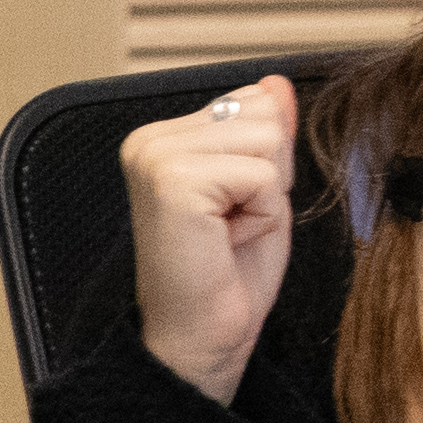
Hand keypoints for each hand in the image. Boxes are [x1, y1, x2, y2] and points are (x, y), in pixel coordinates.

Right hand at [123, 75, 302, 407]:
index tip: (231, 210)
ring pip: (267, 141)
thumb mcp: (260, 191)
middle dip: (268, 175)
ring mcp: (155, 157)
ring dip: (266, 196)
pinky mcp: (172, 181)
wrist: (201, 339)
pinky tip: (226, 241)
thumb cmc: (226, 276)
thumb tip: (275, 82)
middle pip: (263, 116)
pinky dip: (261, 214)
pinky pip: (261, 175)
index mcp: (162, 138)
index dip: (264, 163)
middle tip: (232, 225)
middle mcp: (148, 140)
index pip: (253, 104)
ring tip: (229, 233)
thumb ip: (266, 133)